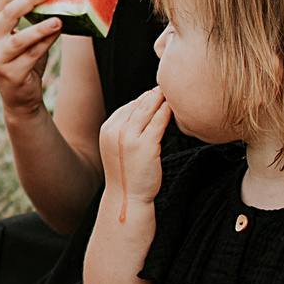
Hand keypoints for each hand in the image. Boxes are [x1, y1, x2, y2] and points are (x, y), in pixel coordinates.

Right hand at [0, 0, 62, 114]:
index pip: (2, 1)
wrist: (21, 97)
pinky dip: (46, 43)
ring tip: (58, 19)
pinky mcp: (10, 73)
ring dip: (40, 27)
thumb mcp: (26, 38)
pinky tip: (58, 33)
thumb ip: (33, 20)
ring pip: (19, 38)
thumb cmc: (25, 62)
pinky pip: (32, 55)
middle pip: (8, 14)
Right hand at [97, 88, 168, 212]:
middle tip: (171, 87)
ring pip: (149, 109)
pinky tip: (176, 109)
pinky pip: (160, 121)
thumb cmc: (128, 173)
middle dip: (156, 94)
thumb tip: (146, 108)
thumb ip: (127, 128)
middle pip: (139, 103)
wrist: (127, 197)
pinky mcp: (146, 145)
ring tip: (177, 94)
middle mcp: (116, 130)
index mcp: (107, 129)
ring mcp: (129, 137)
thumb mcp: (119, 146)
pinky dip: (168, 112)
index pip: (129, 106)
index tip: (159, 93)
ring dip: (163, 99)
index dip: (145, 98)